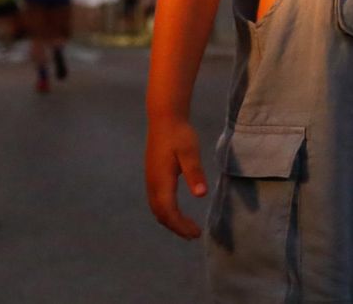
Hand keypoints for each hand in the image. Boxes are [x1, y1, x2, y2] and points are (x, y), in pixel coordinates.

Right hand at [145, 115, 206, 238]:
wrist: (164, 118)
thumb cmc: (179, 134)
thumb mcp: (190, 152)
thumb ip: (195, 172)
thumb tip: (201, 195)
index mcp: (161, 181)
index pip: (168, 212)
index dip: (181, 226)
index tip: (196, 233)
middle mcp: (152, 184)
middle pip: (161, 214)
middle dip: (176, 227)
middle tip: (194, 234)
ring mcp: (150, 180)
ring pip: (157, 209)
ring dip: (171, 220)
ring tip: (187, 228)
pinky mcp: (153, 176)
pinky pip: (157, 201)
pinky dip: (166, 212)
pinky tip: (177, 212)